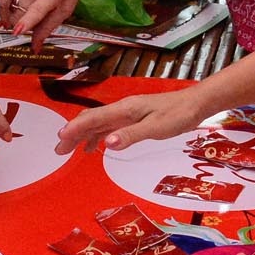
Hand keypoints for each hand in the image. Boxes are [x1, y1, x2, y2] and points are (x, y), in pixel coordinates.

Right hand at [0, 0, 88, 48]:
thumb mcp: (67, 7)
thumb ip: (49, 27)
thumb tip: (35, 47)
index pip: (36, 10)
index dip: (26, 22)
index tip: (17, 32)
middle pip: (18, 15)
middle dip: (20, 27)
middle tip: (29, 28)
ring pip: (10, 9)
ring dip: (14, 18)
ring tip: (21, 19)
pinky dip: (5, 9)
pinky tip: (9, 15)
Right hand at [56, 90, 204, 153]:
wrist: (195, 104)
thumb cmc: (178, 115)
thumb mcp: (156, 128)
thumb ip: (131, 135)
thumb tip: (107, 144)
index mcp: (125, 109)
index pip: (93, 119)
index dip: (75, 129)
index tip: (60, 139)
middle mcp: (122, 109)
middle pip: (91, 120)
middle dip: (73, 133)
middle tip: (59, 150)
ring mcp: (127, 113)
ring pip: (98, 124)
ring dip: (82, 136)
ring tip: (69, 150)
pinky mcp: (134, 118)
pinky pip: (109, 127)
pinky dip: (98, 137)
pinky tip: (95, 147)